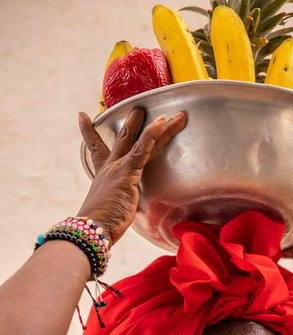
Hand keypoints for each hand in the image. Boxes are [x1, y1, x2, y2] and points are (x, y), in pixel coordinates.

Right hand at [78, 107, 186, 243]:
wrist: (94, 226)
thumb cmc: (100, 224)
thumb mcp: (108, 213)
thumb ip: (114, 210)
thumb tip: (110, 224)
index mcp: (104, 176)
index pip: (97, 150)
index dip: (89, 133)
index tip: (82, 117)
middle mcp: (110, 168)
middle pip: (123, 140)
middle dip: (131, 123)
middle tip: (137, 109)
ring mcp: (120, 168)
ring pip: (142, 142)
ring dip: (156, 127)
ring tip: (167, 115)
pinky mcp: (128, 171)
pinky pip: (143, 149)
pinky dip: (153, 134)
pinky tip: (163, 123)